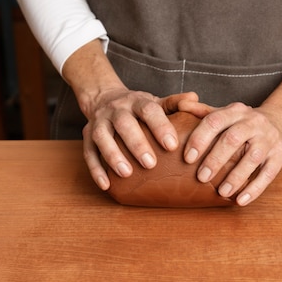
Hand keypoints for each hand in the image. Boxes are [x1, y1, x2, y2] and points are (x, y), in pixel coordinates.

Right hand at [82, 89, 198, 190]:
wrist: (103, 97)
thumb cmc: (136, 107)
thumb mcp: (154, 102)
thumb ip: (174, 103)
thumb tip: (194, 98)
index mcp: (136, 101)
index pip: (148, 110)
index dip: (160, 126)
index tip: (171, 145)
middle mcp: (116, 110)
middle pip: (124, 123)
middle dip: (136, 143)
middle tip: (150, 163)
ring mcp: (99, 122)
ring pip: (102, 137)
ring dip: (113, 155)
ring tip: (126, 173)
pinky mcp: (87, 136)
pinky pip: (88, 153)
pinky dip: (95, 169)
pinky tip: (106, 185)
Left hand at [179, 100, 281, 205]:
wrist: (279, 122)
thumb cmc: (241, 122)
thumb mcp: (224, 113)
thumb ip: (202, 111)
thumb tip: (181, 104)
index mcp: (235, 111)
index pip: (214, 121)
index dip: (200, 139)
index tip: (188, 158)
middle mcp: (253, 122)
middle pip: (232, 139)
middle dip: (215, 159)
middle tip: (201, 178)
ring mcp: (269, 138)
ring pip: (252, 157)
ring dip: (236, 176)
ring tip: (222, 192)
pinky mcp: (280, 155)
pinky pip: (268, 174)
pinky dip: (254, 189)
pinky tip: (240, 200)